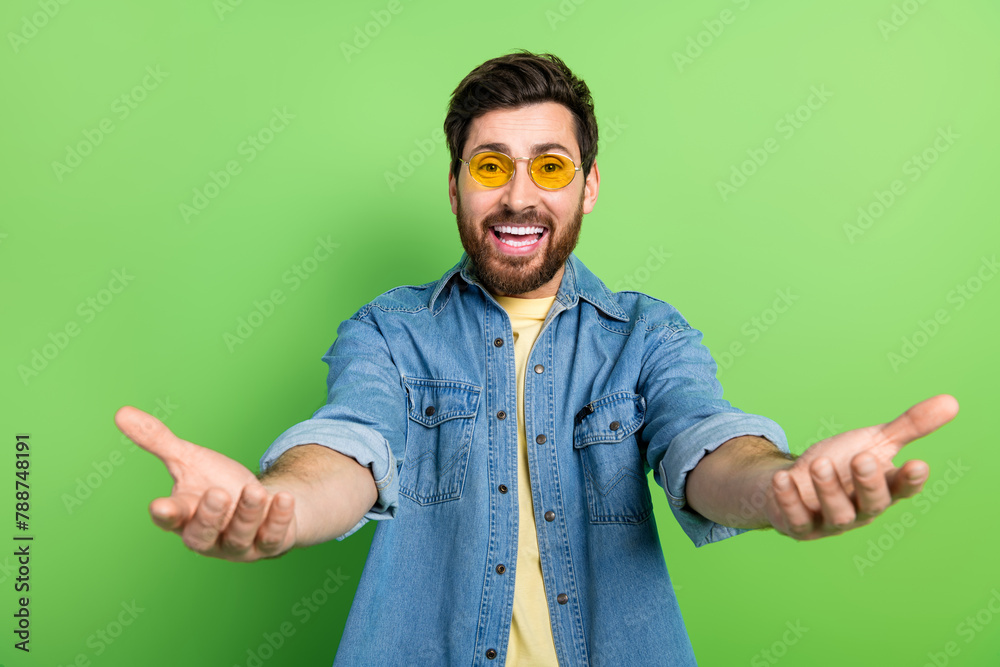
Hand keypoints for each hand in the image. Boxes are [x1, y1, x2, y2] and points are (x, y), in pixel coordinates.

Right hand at [115, 405, 296, 561]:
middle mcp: (209, 536)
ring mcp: (239, 544)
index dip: (166, 514)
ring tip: (253, 490)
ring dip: (247, 514)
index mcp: (185, 516)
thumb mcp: (189, 459)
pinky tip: (283, 498)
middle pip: (202, 535)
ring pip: (239, 537)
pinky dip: (278, 519)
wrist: (260, 502)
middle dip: (210, 516)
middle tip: (217, 493)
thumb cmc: (217, 482)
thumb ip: (158, 441)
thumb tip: (121, 412)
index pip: (170, 519)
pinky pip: (273, 538)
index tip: (159, 506)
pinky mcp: (268, 544)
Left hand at [764, 394, 959, 539]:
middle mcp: (860, 509)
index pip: (902, 488)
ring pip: (836, 514)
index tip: (918, 464)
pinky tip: (784, 478)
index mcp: (883, 489)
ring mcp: (830, 521)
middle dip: (868, 483)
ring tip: (818, 464)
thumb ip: (910, 426)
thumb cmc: (840, 462)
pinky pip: (796, 520)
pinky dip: (789, 500)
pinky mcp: (799, 526)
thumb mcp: (874, 441)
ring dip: (827, 489)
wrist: (795, 481)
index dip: (910, 479)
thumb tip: (952, 401)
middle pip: (872, 503)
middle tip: (862, 459)